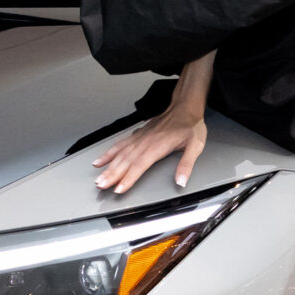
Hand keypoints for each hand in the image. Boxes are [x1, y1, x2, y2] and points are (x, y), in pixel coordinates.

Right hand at [92, 52, 213, 194]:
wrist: (185, 107)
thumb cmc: (190, 125)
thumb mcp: (196, 145)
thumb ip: (186, 164)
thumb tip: (181, 181)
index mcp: (158, 145)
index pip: (140, 164)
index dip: (129, 178)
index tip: (119, 188)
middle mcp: (146, 141)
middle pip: (126, 161)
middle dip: (112, 175)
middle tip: (101, 186)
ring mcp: (139, 138)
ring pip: (120, 154)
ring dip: (108, 167)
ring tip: (98, 178)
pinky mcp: (137, 135)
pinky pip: (119, 145)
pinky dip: (108, 153)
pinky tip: (100, 161)